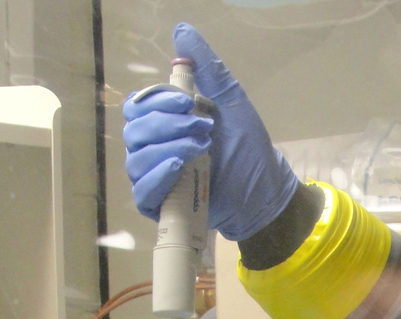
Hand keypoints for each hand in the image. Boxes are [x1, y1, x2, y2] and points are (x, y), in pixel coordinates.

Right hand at [122, 22, 299, 240]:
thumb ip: (208, 69)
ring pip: (136, 160)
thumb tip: (184, 32)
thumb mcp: (231, 102)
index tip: (187, 102)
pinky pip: (142, 192)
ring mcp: (157, 177)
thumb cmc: (247, 148)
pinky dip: (157, 178)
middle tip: (203, 128)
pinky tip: (178, 167)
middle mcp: (155, 148)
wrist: (265, 193)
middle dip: (166, 125)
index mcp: (165, 122)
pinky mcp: (162, 204)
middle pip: (134, 131)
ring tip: (201, 149)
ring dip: (166, 149)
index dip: (157, 101)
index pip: (139, 106)